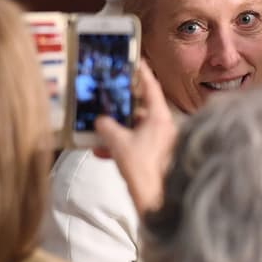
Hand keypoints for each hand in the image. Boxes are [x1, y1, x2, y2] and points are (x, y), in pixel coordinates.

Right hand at [94, 60, 177, 214]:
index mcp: (160, 118)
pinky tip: (100, 151)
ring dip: (117, 127)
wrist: (155, 199)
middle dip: (123, 104)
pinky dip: (119, 144)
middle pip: (142, 107)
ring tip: (98, 126)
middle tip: (109, 94)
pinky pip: (135, 143)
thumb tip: (100, 121)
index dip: (142, 73)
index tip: (135, 61)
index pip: (151, 87)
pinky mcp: (156, 155)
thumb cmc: (142, 169)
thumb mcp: (118, 144)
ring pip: (136, 126)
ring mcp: (161, 141)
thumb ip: (107, 128)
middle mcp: (164, 126)